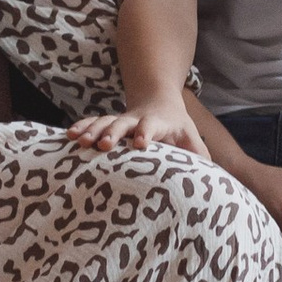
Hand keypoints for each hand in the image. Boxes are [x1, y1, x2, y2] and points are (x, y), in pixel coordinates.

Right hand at [70, 97, 210, 158]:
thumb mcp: (192, 139)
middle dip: (113, 133)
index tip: (140, 143)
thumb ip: (200, 157)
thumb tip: (213, 181)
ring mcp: (121, 120)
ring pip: (105, 122)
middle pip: (124, 123)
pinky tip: (68, 135)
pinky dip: (82, 127)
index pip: (152, 126)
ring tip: (78, 141)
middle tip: (104, 145)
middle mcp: (137, 119)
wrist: (159, 100)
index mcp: (159, 123)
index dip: (146, 133)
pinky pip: (93, 123)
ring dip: (92, 131)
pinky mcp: (109, 123)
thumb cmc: (178, 128)